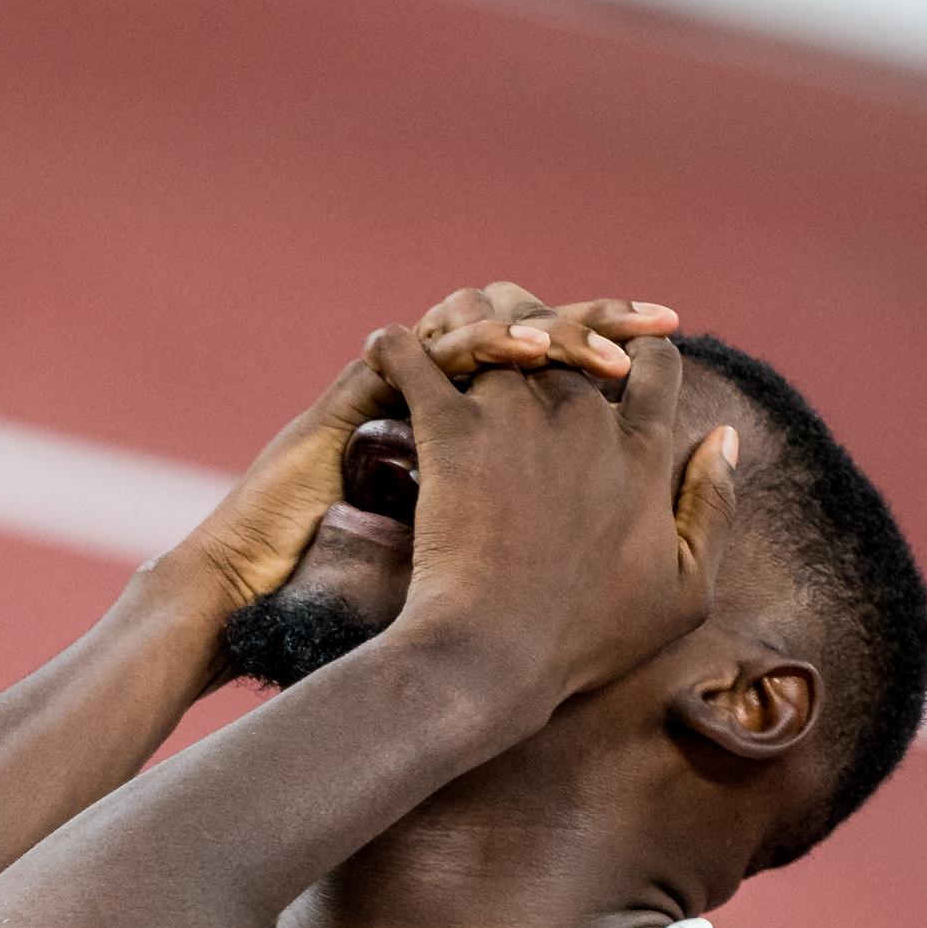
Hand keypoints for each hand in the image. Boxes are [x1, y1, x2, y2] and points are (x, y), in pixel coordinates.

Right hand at [161, 287, 679, 620]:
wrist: (252, 600)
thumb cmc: (344, 608)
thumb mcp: (451, 583)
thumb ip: (512, 551)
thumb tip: (579, 540)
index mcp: (477, 449)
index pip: (560, 383)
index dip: (618, 368)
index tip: (673, 368)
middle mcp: (442, 413)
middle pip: (540, 338)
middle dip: (603, 324)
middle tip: (662, 319)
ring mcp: (399, 401)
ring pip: (490, 328)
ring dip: (554, 324)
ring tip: (607, 337)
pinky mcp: (359, 400)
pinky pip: (428, 355)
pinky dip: (478, 346)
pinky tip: (528, 353)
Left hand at [364, 325, 738, 728]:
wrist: (498, 656)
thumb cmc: (588, 640)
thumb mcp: (685, 592)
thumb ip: (714, 508)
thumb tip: (725, 438)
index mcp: (641, 452)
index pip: (653, 365)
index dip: (637, 351)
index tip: (614, 360)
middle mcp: (584, 418)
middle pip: (571, 330)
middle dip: (550, 321)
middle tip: (519, 331)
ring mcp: (516, 418)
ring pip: (497, 324)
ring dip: (475, 316)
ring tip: (454, 325)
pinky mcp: (452, 432)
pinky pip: (417, 361)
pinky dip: (398, 346)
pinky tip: (385, 343)